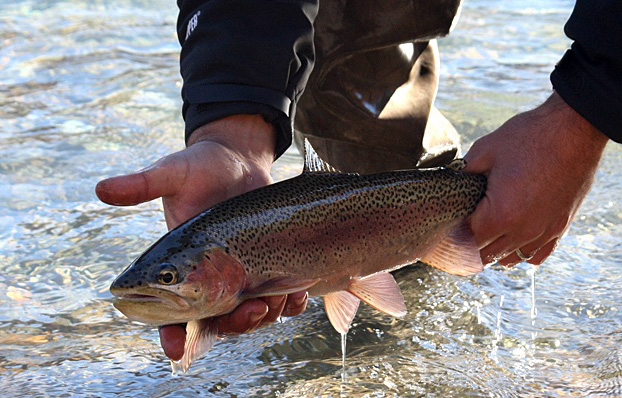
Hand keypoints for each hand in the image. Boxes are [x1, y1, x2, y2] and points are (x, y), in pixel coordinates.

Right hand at [97, 115, 308, 360]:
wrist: (238, 157)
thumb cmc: (201, 166)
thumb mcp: (172, 173)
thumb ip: (141, 185)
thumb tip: (100, 189)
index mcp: (181, 265)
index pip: (169, 311)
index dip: (170, 333)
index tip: (175, 350)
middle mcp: (209, 276)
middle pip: (217, 322)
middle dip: (234, 325)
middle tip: (251, 311)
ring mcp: (240, 273)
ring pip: (250, 315)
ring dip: (264, 316)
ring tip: (276, 299)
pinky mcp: (267, 266)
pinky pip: (280, 299)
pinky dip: (289, 304)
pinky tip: (296, 293)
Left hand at [464, 92, 607, 266]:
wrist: (575, 129)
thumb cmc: (528, 137)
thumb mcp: (484, 151)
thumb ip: (462, 175)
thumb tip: (449, 186)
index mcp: (500, 215)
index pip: (467, 241)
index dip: (453, 234)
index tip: (445, 224)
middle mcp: (523, 231)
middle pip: (485, 255)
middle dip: (469, 244)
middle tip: (459, 228)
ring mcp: (544, 231)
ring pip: (510, 259)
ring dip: (493, 250)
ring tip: (482, 234)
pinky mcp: (561, 226)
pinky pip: (536, 254)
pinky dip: (520, 252)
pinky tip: (510, 240)